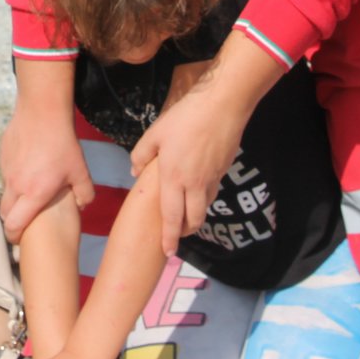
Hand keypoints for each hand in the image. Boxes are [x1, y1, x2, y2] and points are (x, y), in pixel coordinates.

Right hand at [0, 105, 91, 242]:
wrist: (42, 112)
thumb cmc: (63, 144)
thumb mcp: (80, 171)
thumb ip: (85, 193)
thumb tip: (82, 206)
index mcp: (34, 194)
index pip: (14, 226)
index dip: (15, 237)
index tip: (21, 240)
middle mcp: (16, 185)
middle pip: (5, 214)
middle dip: (12, 222)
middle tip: (24, 222)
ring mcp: (6, 171)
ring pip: (6, 193)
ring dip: (14, 199)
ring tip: (30, 192)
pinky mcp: (2, 157)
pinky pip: (6, 175)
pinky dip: (14, 179)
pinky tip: (28, 168)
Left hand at [129, 84, 243, 255]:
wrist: (223, 105)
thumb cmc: (185, 117)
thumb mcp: (155, 133)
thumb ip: (141, 155)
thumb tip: (135, 172)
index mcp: (174, 177)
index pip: (171, 217)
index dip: (170, 237)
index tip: (168, 252)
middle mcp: (195, 183)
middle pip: (193, 219)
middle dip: (185, 231)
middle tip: (177, 234)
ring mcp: (213, 177)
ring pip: (205, 206)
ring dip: (196, 215)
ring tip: (187, 214)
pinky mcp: (224, 168)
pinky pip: (213, 191)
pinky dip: (205, 197)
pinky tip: (198, 189)